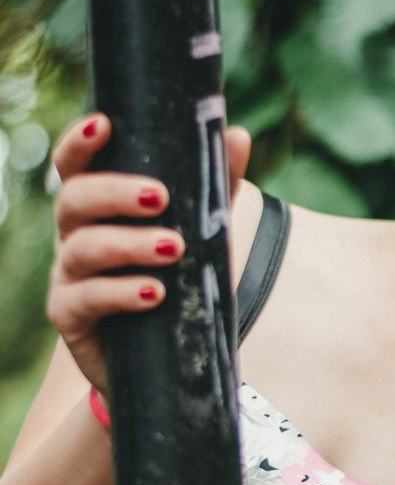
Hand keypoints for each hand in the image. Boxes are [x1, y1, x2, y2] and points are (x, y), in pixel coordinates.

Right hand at [47, 114, 250, 395]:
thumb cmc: (176, 282)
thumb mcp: (201, 233)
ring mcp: (68, 277)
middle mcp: (73, 236)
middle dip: (114, 193)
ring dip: (128, 244)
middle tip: (160, 197)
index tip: (105, 123)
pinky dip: (121, 294)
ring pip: (82, 249)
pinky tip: (155, 293)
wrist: (165, 360)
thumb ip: (214, 186)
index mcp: (97, 208)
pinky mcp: (72, 319)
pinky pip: (86, 300)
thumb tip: (235, 136)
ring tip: (174, 247)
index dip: (80, 142)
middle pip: (73, 200)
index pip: (75, 166)